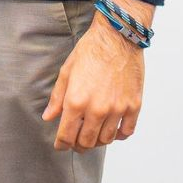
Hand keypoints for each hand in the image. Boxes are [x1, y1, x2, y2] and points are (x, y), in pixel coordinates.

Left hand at [42, 0, 149, 151]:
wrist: (117, 37)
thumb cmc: (91, 50)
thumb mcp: (67, 71)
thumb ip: (57, 97)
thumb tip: (49, 116)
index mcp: (76, 101)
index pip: (67, 135)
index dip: (61, 144)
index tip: (60, 145)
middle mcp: (97, 109)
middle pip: (87, 142)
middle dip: (78, 145)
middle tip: (75, 142)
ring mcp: (117, 109)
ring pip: (106, 139)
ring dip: (97, 141)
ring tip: (92, 135)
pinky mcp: (133, 106)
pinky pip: (126, 131)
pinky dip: (118, 135)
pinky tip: (112, 131)